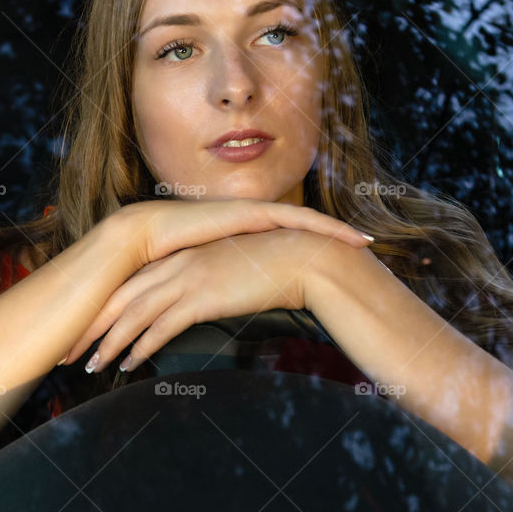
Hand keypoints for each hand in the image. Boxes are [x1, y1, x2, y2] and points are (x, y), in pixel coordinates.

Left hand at [62, 227, 346, 372]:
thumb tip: (184, 305)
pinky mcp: (201, 295)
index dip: (100, 308)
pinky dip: (139, 348)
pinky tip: (127, 364)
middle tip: (69, 351)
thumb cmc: (266, 268)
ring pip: (133, 314)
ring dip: (109, 343)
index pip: (125, 283)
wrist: (297, 259)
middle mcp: (174, 263)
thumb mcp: (223, 272)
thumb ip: (198, 284)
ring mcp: (185, 277)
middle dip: (90, 327)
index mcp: (176, 255)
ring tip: (92, 367)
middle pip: (119, 297)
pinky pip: (160, 326)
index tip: (83, 329)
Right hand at [113, 198, 373, 269]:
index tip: (336, 249)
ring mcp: (252, 213)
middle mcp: (251, 217)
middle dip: (334, 233)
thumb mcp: (201, 271)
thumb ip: (217, 279)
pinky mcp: (250, 213)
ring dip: (335, 230)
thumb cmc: (165, 257)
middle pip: (302, 224)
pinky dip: (321, 226)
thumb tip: (228, 299)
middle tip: (368, 243)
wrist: (144, 236)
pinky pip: (294, 219)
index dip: (312, 238)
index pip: (284, 233)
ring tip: (365, 242)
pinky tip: (340, 236)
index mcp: (241, 229)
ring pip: (305, 219)